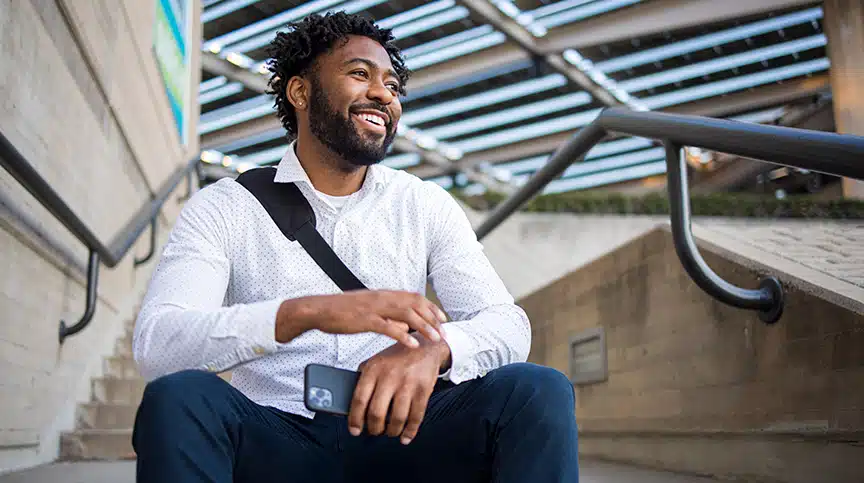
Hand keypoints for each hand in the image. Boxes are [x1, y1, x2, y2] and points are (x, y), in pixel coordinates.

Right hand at [276, 290, 446, 347]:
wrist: (318, 309)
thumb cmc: (342, 311)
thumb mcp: (368, 310)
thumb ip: (387, 315)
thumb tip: (404, 326)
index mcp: (383, 294)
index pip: (414, 297)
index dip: (431, 307)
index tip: (442, 319)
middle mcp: (382, 298)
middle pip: (415, 304)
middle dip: (433, 319)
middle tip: (444, 333)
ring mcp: (374, 308)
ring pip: (406, 315)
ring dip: (424, 327)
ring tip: (435, 339)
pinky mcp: (365, 320)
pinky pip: (388, 327)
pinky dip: (403, 335)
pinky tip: (412, 344)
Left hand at [348, 335, 449, 444]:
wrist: (425, 346)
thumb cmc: (397, 357)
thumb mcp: (376, 361)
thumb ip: (363, 378)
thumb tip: (352, 404)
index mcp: (374, 369)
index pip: (359, 399)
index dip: (355, 419)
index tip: (354, 430)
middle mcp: (389, 376)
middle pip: (376, 412)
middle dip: (374, 428)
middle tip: (374, 431)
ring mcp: (408, 383)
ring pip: (397, 418)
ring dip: (392, 431)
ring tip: (390, 432)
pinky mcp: (423, 389)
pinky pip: (416, 417)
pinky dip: (410, 431)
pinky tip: (405, 437)